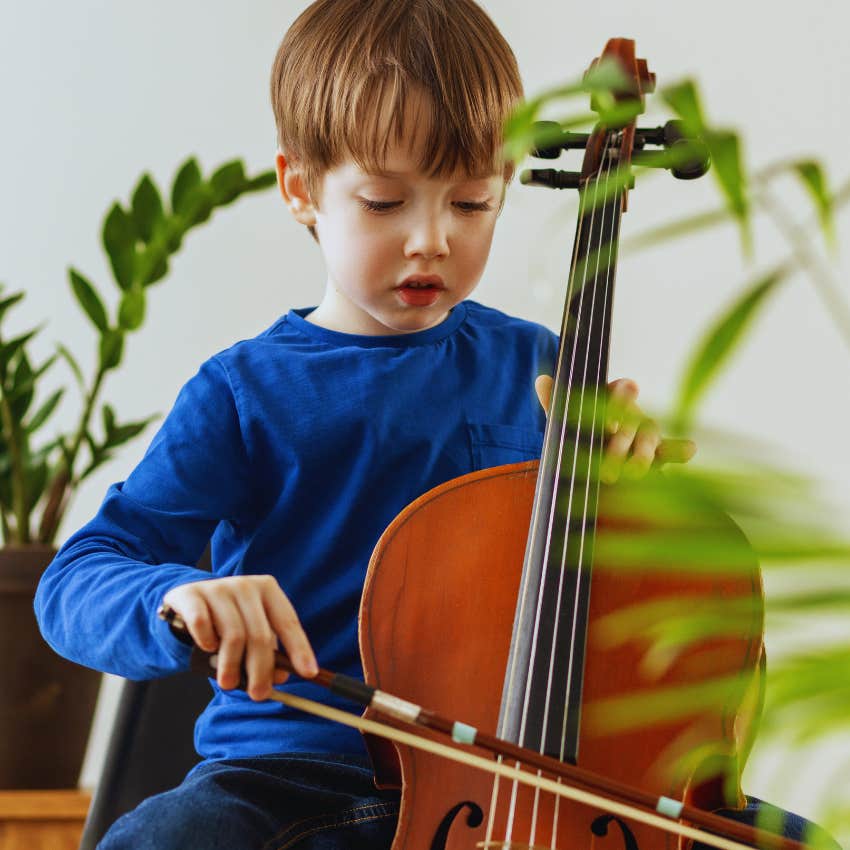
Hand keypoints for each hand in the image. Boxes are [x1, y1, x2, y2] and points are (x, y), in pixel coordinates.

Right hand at [162, 575, 317, 700]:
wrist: (187, 602)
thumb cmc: (226, 622)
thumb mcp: (251, 633)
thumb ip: (268, 653)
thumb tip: (281, 676)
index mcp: (268, 590)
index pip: (288, 622)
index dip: (299, 649)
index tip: (309, 673)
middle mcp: (246, 585)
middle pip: (260, 634)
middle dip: (261, 669)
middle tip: (258, 694)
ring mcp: (218, 588)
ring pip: (233, 634)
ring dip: (232, 665)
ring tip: (228, 683)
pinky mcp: (191, 596)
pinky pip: (202, 624)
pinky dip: (207, 642)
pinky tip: (208, 649)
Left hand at [534, 375, 695, 483]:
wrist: (593, 462)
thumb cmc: (583, 434)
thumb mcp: (567, 420)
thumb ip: (556, 402)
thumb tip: (541, 379)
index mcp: (613, 398)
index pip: (622, 389)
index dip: (620, 401)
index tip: (609, 424)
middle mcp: (633, 412)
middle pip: (632, 420)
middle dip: (621, 443)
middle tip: (607, 466)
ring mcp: (649, 432)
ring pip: (651, 436)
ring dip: (644, 453)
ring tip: (634, 472)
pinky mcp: (660, 453)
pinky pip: (674, 449)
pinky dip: (680, 450)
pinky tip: (686, 451)